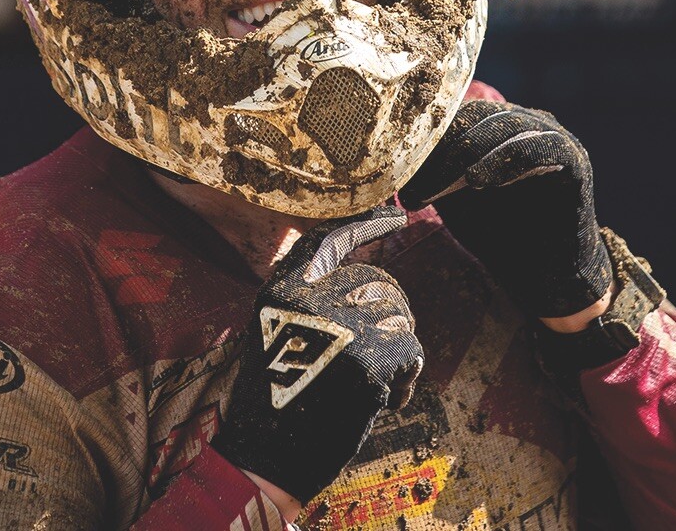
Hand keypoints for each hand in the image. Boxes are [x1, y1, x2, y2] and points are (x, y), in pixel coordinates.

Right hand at [211, 204, 423, 506]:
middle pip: (377, 282)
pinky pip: (410, 350)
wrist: (265, 462)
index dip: (365, 223)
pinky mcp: (367, 359)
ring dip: (398, 350)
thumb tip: (365, 282)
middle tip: (379, 357)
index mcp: (281, 291)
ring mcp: (339, 327)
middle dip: (389, 318)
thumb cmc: (274, 405)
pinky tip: (384, 399)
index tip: (394, 215)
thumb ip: (311, 303)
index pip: (328, 240)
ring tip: (377, 383)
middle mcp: (309, 300)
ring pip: (399, 315)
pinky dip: (405, 378)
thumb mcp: (275, 335)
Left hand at [398, 100, 612, 319]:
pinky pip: (539, 146)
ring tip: (439, 184)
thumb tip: (382, 166)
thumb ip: (428, 175)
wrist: (547, 279)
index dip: (423, 138)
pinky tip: (478, 181)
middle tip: (411, 182)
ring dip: (465, 153)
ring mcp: (551, 137)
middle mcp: (525, 123)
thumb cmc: (498, 235)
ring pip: (503, 126)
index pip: (455, 114)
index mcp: (495, 127)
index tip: (393, 170)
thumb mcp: (452, 199)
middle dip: (439, 148)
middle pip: (475, 116)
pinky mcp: (574, 160)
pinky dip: (505, 159)